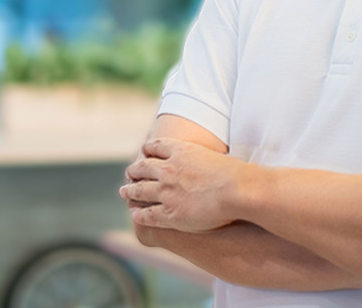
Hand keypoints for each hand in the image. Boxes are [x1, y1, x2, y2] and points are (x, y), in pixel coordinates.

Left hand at [121, 137, 242, 231]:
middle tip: (128, 173)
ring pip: (140, 190)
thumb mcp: (215, 155)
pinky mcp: (169, 212)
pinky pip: (147, 213)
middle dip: (134, 170)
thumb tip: (208, 158)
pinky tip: (135, 214)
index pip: (156, 146)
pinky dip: (139, 213)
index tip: (143, 152)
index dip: (147, 150)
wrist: (238, 190)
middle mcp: (168, 169)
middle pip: (143, 167)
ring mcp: (166, 191)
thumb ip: (204, 156)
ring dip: (130, 191)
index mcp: (180, 150)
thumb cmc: (235, 173)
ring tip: (124, 191)